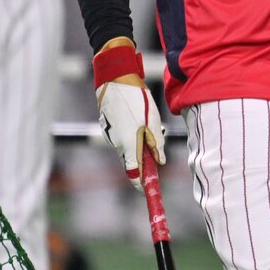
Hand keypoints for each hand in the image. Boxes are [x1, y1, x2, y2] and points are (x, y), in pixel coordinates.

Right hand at [93, 42, 165, 188]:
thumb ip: (156, 143)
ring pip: (128, 147)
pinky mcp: (108, 126)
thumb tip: (160, 161)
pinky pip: (123, 137)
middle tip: (157, 148)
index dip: (141, 184)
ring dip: (140, 144)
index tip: (149, 190)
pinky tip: (140, 119)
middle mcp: (116, 143)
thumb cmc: (136, 99)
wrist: (114, 79)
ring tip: (151, 126)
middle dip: (145, 159)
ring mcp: (111, 135)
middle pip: (132, 160)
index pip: (134, 174)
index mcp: (128, 145)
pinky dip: (132, 135)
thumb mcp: (152, 121)